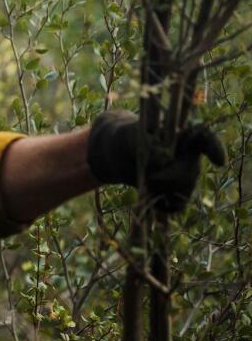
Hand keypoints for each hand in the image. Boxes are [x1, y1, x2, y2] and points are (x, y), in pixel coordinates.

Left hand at [87, 110, 225, 211]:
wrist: (121, 155)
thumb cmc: (128, 138)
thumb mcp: (130, 136)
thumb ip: (144, 143)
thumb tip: (162, 159)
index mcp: (184, 135)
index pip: (206, 139)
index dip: (215, 149)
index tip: (219, 162)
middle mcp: (191, 156)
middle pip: (191, 172)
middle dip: (169, 178)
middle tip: (150, 176)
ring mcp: (187, 175)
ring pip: (184, 191)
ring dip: (161, 191)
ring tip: (144, 182)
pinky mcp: (178, 192)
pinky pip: (176, 205)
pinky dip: (160, 205)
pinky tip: (149, 197)